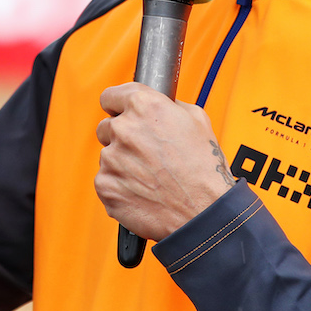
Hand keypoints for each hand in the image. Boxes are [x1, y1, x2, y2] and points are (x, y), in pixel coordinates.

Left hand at [94, 83, 234, 240]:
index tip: (120, 113)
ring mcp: (111, 158)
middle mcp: (124, 129)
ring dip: (123, 163)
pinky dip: (119, 186)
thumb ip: (167, 105)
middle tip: (145, 153)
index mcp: (144, 106)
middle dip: (122, 137)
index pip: (111, 96)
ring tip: (150, 176)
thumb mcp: (196, 120)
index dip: (118, 106)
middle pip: (107, 127)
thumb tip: (155, 102)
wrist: (203, 213)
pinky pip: (106, 180)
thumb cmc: (204, 170)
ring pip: (108, 156)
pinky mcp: (105, 185)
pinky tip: (142, 191)